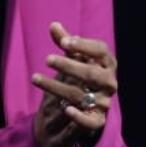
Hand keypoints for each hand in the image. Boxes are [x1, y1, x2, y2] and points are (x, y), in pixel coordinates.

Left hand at [31, 21, 117, 146]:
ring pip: (81, 95)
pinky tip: (65, 109)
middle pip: (92, 74)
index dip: (83, 46)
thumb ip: (66, 42)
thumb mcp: (74, 58)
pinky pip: (91, 121)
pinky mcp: (98, 120)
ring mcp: (104, 101)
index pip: (101, 51)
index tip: (63, 42)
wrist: (87, 108)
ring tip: (36, 78)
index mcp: (107, 63)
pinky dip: (79, 116)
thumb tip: (53, 25)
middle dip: (69, 66)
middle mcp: (109, 82)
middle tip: (47, 59)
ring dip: (57, 87)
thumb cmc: (81, 75)